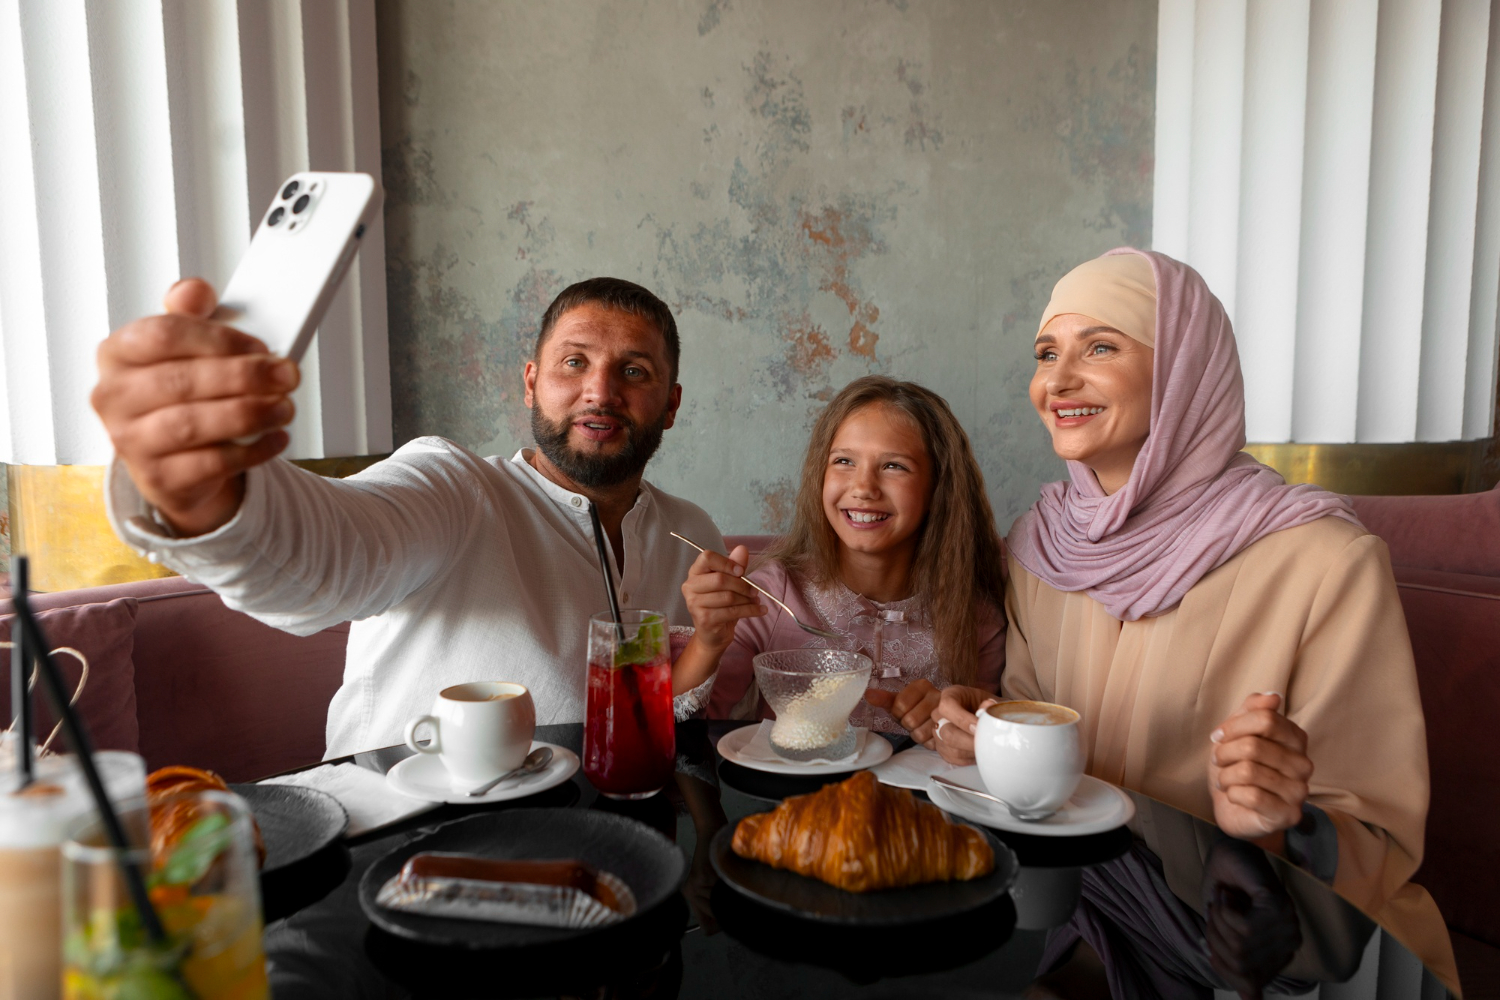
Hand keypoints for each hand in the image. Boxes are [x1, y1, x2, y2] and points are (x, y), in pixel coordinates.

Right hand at [91, 279, 299, 535]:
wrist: (172, 461)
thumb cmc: (179, 394)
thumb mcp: (182, 348)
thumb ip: (189, 316)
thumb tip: (196, 291)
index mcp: (117, 354)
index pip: (162, 335)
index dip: (217, 338)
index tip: (260, 344)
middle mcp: (114, 397)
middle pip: (181, 381)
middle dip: (244, 376)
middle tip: (287, 374)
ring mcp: (131, 441)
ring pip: (192, 424)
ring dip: (249, 413)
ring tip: (285, 406)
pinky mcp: (158, 478)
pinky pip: (211, 464)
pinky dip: (252, 451)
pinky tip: (276, 437)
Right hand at [678, 545, 763, 652]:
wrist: (713, 633)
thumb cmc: (720, 604)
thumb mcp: (729, 582)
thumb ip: (735, 565)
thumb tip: (742, 549)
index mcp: (695, 572)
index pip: (707, 558)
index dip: (726, 562)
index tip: (741, 571)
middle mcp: (690, 587)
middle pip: (720, 579)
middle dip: (742, 585)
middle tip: (755, 591)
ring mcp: (694, 604)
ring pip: (728, 597)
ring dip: (747, 599)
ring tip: (755, 601)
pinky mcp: (704, 619)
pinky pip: (732, 612)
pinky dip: (750, 610)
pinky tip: (760, 610)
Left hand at [864, 679, 940, 744]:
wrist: (941, 716)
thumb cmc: (915, 708)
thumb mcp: (899, 702)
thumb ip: (884, 699)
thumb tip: (867, 694)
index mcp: (922, 685)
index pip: (900, 705)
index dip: (897, 713)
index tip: (903, 711)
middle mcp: (937, 695)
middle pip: (910, 720)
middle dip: (908, 725)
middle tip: (913, 721)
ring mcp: (947, 712)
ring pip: (920, 734)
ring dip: (917, 735)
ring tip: (922, 727)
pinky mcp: (952, 729)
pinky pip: (931, 743)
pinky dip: (928, 742)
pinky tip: (931, 734)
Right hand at [929, 685, 997, 764]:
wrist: (983, 715)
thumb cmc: (987, 707)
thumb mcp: (992, 701)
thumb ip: (992, 705)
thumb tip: (988, 707)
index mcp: (950, 696)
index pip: (948, 707)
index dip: (962, 720)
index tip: (978, 728)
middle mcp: (939, 714)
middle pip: (946, 732)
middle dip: (968, 742)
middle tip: (986, 744)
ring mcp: (938, 732)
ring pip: (949, 748)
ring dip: (970, 751)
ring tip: (986, 748)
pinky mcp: (941, 747)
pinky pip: (952, 758)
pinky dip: (967, 758)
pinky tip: (980, 753)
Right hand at [1200, 837, 1301, 999]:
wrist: (1231, 848)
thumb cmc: (1227, 886)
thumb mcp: (1224, 930)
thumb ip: (1236, 961)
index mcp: (1280, 950)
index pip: (1251, 983)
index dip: (1223, 968)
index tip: (1211, 950)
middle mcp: (1289, 940)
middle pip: (1240, 964)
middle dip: (1215, 940)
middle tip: (1213, 913)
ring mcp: (1286, 924)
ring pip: (1240, 945)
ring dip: (1218, 921)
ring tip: (1220, 900)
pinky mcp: (1278, 907)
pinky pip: (1242, 926)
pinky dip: (1224, 909)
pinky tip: (1227, 893)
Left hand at [1209, 693, 1312, 841]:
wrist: (1235, 808)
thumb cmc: (1236, 766)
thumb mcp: (1238, 733)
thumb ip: (1252, 711)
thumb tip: (1272, 697)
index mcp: (1295, 738)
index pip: (1265, 719)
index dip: (1233, 726)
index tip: (1218, 736)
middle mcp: (1303, 764)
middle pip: (1253, 746)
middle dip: (1224, 753)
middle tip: (1218, 761)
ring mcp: (1299, 791)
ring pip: (1248, 771)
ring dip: (1225, 776)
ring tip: (1225, 780)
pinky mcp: (1288, 814)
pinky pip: (1251, 796)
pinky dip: (1232, 794)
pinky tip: (1235, 796)